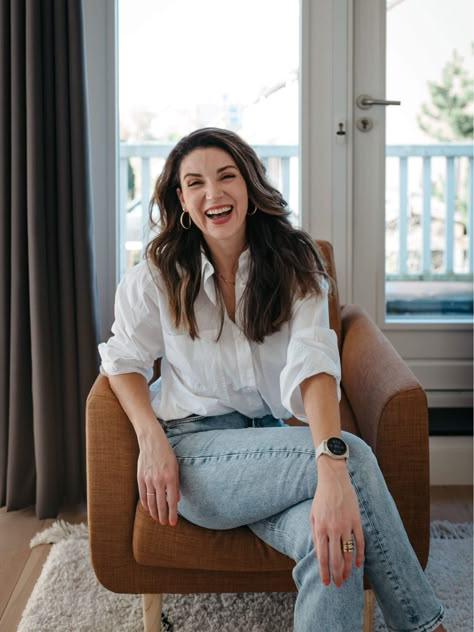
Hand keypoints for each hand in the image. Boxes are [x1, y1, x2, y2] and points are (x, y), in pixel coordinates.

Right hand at [137, 424, 179, 525]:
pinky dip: (145, 504)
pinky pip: (142, 495)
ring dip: (154, 512)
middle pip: (160, 504)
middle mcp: (159, 480)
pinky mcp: (140, 478)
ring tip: (157, 519)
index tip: (173, 523)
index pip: (171, 501)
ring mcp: (148, 479)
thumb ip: (175, 485)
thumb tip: (176, 500)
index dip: (172, 514)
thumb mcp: (176, 467)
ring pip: (150, 501)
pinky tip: (148, 510)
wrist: (152, 442)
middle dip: (162, 516)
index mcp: (170, 477)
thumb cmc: (167, 454)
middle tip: (164, 523)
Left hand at [310, 458, 363, 586]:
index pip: (322, 556)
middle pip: (336, 558)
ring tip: (347, 577)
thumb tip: (318, 553)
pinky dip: (359, 555)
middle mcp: (333, 529)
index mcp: (320, 528)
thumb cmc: (321, 498)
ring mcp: (346, 525)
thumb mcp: (312, 515)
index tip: (326, 582)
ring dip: (348, 568)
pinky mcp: (356, 521)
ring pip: (348, 553)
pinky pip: (359, 542)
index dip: (324, 571)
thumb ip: (315, 534)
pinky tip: (358, 564)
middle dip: (337, 574)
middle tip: (338, 585)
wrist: (333, 480)